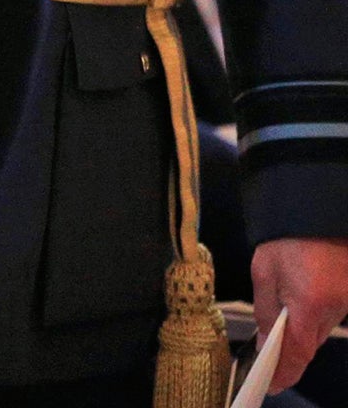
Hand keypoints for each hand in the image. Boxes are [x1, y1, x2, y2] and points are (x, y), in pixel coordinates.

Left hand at [254, 236, 347, 387]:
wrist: (320, 216)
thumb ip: (264, 307)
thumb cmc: (290, 239)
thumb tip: (263, 341)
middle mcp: (331, 312)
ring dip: (296, 339)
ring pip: (316, 335)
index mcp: (309, 304)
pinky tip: (292, 321)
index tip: (272, 386)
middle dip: (287, 357)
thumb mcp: (265, 270)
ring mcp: (343, 308)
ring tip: (273, 344)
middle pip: (308, 346)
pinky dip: (307, 326)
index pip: (297, 352)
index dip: (284, 372)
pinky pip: (324, 322)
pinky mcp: (346, 302)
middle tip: (266, 367)